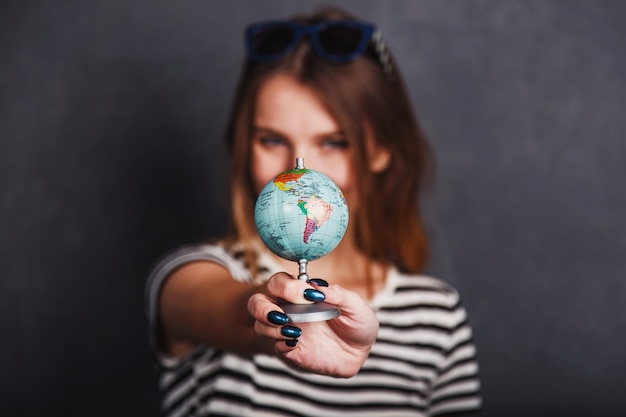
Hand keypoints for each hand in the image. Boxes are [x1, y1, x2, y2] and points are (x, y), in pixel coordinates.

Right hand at [247, 272, 378, 377]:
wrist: (361, 352)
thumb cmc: (357, 323)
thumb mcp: (356, 307)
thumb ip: (338, 294)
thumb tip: (316, 285)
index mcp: (301, 293)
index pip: (279, 283)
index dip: (288, 287)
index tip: (308, 296)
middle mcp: (289, 310)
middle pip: (257, 302)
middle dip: (263, 307)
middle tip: (284, 315)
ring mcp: (287, 331)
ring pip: (260, 326)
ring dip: (271, 327)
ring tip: (293, 331)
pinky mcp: (290, 352)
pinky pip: (274, 347)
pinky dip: (281, 344)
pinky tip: (296, 343)